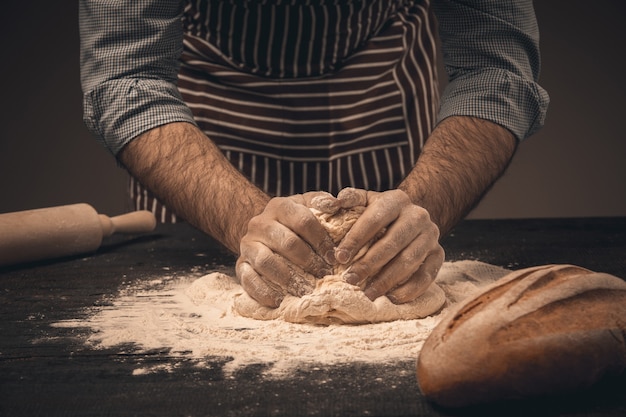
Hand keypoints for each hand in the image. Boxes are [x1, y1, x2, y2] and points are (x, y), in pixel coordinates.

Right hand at [236, 192, 338, 307]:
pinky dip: (264, 292)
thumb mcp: (307, 205)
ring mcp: (248, 244)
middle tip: (324, 276)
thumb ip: (321, 203)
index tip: (334, 258)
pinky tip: (279, 301)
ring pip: (266, 262)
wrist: (263, 230)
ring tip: (305, 291)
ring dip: (288, 279)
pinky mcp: (240, 264)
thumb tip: (336, 204)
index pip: (302, 221)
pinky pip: (248, 280)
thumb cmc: (293, 220)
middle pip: (286, 243)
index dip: (321, 241)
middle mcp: (260, 223)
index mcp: (280, 206)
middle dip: (309, 262)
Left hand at [332, 188, 444, 303]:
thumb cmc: (380, 214)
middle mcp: (417, 216)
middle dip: (369, 264)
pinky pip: (426, 276)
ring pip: (409, 261)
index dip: (356, 239)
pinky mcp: (438, 254)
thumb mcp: (366, 201)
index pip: (374, 220)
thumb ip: (351, 199)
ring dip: (386, 280)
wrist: (411, 219)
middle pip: (392, 243)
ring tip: (367, 293)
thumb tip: (336, 202)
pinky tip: (391, 298)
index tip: (339, 258)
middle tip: (350, 279)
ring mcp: (430, 236)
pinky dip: (409, 290)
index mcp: (397, 200)